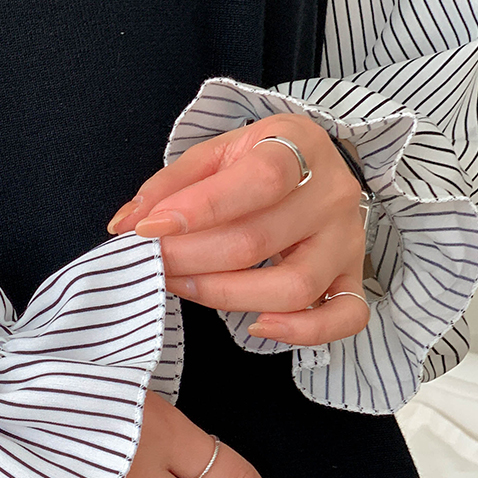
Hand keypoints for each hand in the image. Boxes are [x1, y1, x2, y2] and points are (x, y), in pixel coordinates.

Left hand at [110, 112, 368, 341]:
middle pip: (260, 240)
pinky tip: (258, 325)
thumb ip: (170, 186)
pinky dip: (304, 331)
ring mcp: (347, 240)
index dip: (200, 210)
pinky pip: (345, 316)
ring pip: (294, 287)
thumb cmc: (259, 161)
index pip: (258, 181)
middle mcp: (331, 194)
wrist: (315, 166)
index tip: (149, 230)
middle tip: (153, 261)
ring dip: (226, 296)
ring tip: (186, 286)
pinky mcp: (352, 276)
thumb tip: (125, 226)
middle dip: (192, 258)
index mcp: (299, 146)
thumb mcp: (215, 154)